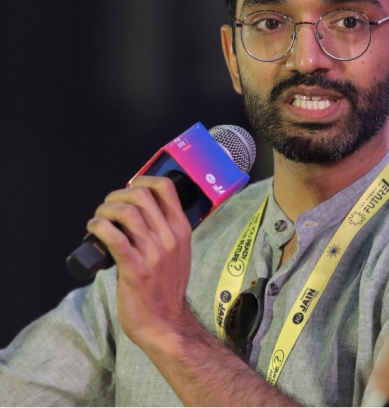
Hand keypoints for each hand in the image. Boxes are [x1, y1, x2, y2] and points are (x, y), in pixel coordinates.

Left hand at [86, 175, 193, 350]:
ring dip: (105, 210)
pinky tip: (93, 228)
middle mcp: (169, 238)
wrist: (165, 323)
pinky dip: (99, 227)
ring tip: (99, 219)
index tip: (130, 188)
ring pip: (126, 213)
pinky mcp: (135, 269)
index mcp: (181, 230)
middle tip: (108, 207)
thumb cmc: (167, 289)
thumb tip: (138, 213)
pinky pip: (115, 238)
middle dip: (117, 195)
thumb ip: (164, 232)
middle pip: (141, 195)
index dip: (143, 180)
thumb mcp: (178, 253)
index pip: (166, 188)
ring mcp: (154, 253)